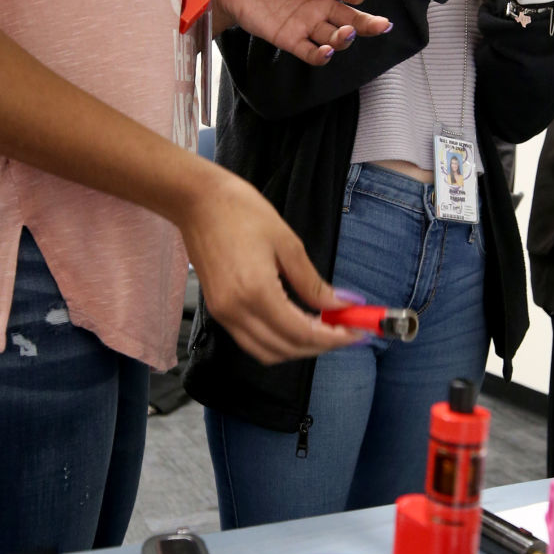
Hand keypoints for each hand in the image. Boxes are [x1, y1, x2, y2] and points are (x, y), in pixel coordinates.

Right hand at [177, 163, 361, 363]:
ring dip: (298, 348)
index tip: (356, 333)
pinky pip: (251, 341)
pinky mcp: (218, 310)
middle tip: (346, 331)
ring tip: (324, 330)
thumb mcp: (287, 243)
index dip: (333, 338)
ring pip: (267, 352)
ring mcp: (223, 314)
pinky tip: (297, 325)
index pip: (302, 333)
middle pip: (285, 349)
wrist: (197, 202)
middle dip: (320, 346)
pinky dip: (277, 341)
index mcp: (256, 292)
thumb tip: (339, 304)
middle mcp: (236, 311)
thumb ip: (312, 282)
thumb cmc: (241, 211)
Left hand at [212, 0, 391, 63]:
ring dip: (345, 39)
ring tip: (345, 34)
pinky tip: (326, 52)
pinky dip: (321, 56)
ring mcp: (308, 24)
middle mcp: (321, 4)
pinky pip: (311, 52)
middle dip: (368, 23)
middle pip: (352, 18)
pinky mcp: (291, 40)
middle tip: (381, 25)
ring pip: (336, 37)